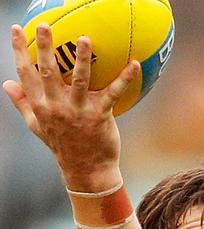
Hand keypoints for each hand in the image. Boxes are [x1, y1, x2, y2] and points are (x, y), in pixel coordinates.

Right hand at [2, 23, 139, 190]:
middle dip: (46, 47)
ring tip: (84, 39)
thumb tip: (6, 84)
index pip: (26, 74)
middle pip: (49, 72)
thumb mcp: (38, 126)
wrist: (87, 170)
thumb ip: (22, 104)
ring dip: (81, 59)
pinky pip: (113, 93)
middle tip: (45, 26)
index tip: (18, 30)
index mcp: (41, 107)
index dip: (21, 51)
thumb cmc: (63, 146)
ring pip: (79, 80)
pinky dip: (124, 78)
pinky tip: (133, 64)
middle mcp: (57, 107)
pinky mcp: (100, 116)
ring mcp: (79, 111)